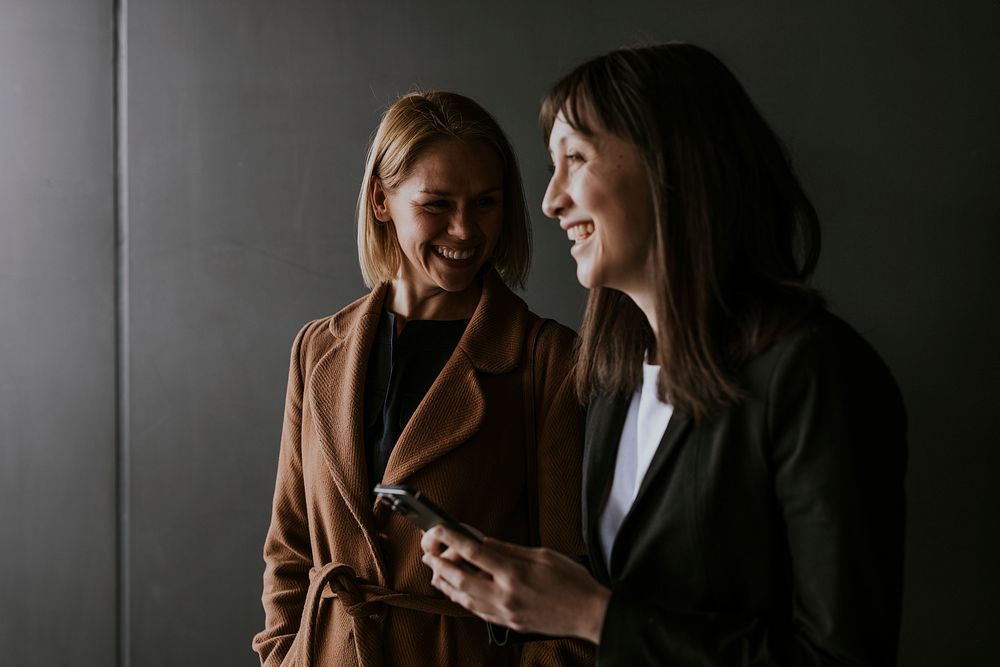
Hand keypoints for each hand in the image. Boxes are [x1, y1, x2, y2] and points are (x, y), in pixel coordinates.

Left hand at [420, 524, 610, 642]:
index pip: (474, 552)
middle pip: (460, 579)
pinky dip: (463, 599)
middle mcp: (505, 595)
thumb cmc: (572, 582)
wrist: (590, 614)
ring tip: (436, 572)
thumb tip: (483, 542)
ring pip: (464, 599)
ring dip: (446, 584)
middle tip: (429, 553)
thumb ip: (508, 549)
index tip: (438, 529)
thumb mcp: (542, 555)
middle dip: (440, 564)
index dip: (451, 538)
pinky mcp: (509, 624)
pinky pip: (478, 611)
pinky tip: (458, 592)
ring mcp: (505, 613)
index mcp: (515, 573)